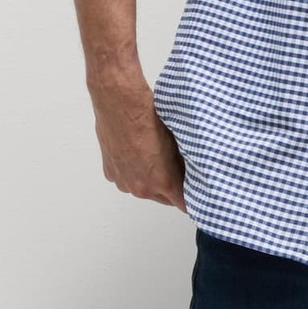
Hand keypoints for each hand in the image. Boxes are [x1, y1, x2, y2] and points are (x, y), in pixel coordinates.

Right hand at [86, 76, 187, 210]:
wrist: (120, 103)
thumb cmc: (150, 118)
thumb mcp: (177, 143)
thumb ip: (183, 165)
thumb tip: (191, 172)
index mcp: (163, 183)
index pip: (184, 205)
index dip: (192, 198)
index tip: (197, 194)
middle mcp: (142, 188)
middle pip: (164, 199)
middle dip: (171, 188)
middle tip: (176, 170)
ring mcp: (124, 182)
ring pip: (143, 189)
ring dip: (149, 179)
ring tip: (152, 156)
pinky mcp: (111, 173)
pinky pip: (126, 178)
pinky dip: (132, 170)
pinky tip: (136, 152)